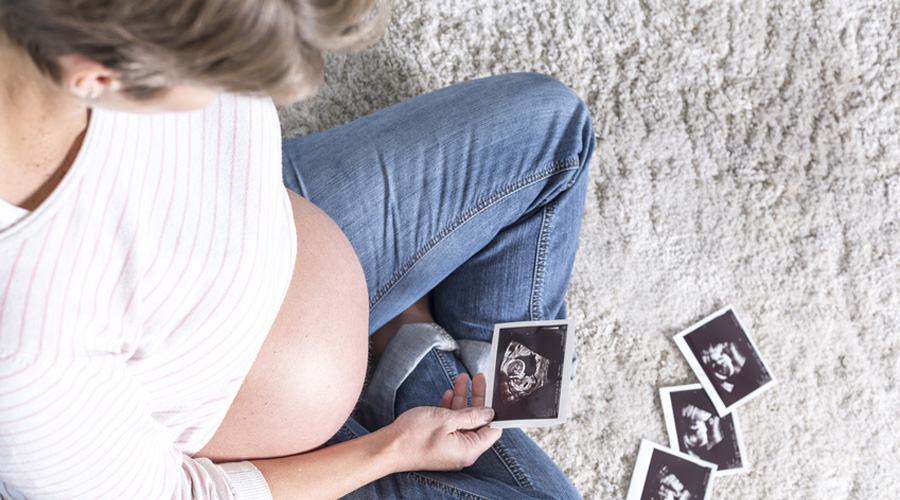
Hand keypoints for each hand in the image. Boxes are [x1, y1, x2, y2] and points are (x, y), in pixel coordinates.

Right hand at [384, 373, 502, 471]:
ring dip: (461, 399)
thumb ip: (471, 416)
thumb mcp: (446, 420)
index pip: (491, 430)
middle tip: (478, 378)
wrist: (387, 448)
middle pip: (476, 421)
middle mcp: (461, 451)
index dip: (494, 411)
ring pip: (461, 420)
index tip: (494, 392)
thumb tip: (489, 413)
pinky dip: (450, 409)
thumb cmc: (414, 436)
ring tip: (462, 378)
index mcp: (468, 450)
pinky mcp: (437, 442)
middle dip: (477, 398)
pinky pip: (449, 424)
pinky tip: (448, 394)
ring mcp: (448, 446)